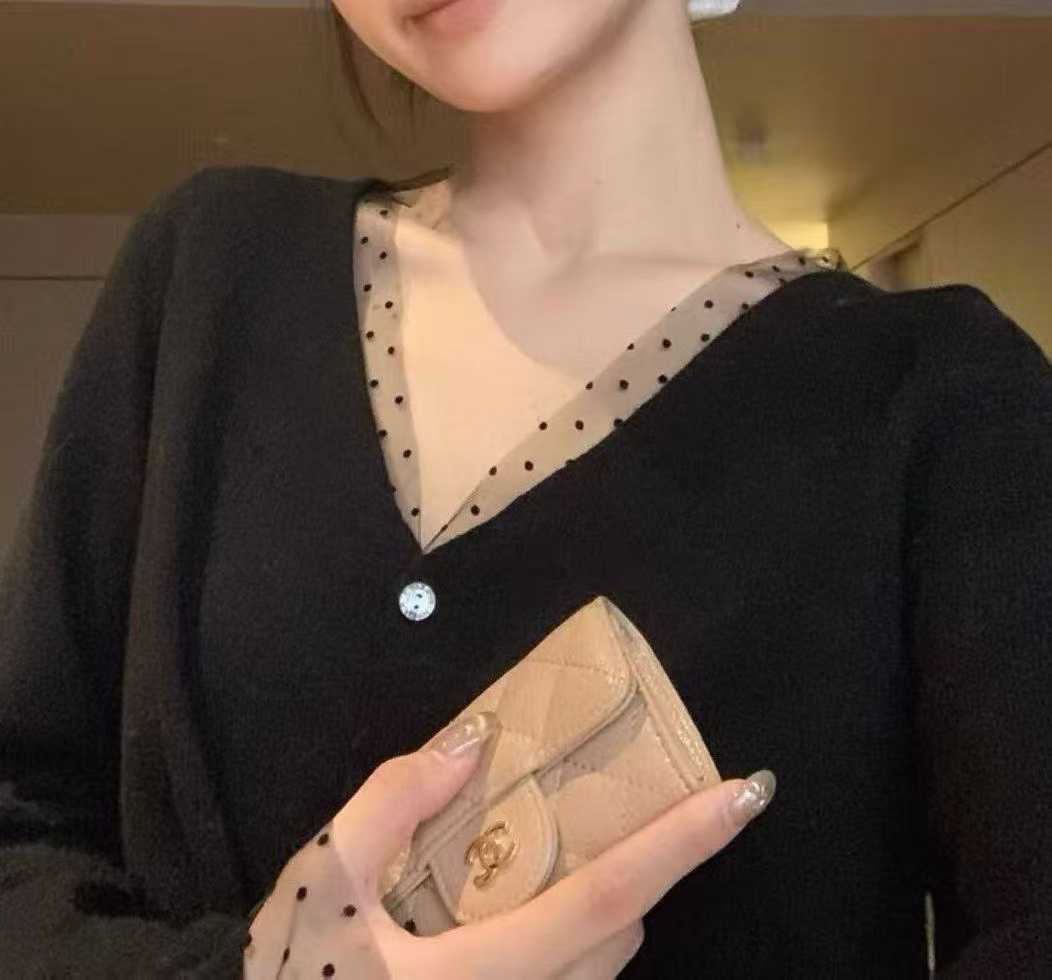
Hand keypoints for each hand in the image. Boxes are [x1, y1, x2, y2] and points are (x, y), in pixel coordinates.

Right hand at [244, 711, 774, 978]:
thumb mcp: (318, 883)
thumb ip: (390, 803)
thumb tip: (471, 742)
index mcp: (483, 975)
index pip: (607, 898)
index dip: (682, 842)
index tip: (746, 793)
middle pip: (617, 936)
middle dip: (630, 870)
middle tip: (604, 809)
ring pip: (597, 969)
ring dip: (597, 908)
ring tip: (546, 854)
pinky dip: (568, 939)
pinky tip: (509, 911)